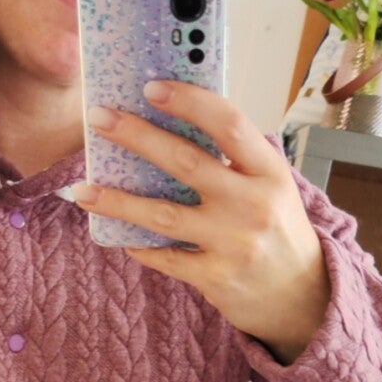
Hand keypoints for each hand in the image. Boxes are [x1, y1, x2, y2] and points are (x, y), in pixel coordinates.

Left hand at [70, 80, 330, 363]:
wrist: (301, 294)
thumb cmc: (275, 227)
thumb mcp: (269, 186)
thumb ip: (234, 160)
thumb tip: (172, 124)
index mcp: (269, 170)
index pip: (229, 123)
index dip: (189, 102)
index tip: (151, 87)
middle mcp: (253, 203)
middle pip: (186, 162)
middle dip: (137, 136)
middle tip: (99, 118)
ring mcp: (233, 242)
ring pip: (162, 215)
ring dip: (117, 200)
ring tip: (80, 189)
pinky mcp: (214, 276)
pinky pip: (163, 257)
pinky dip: (137, 245)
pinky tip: (114, 234)